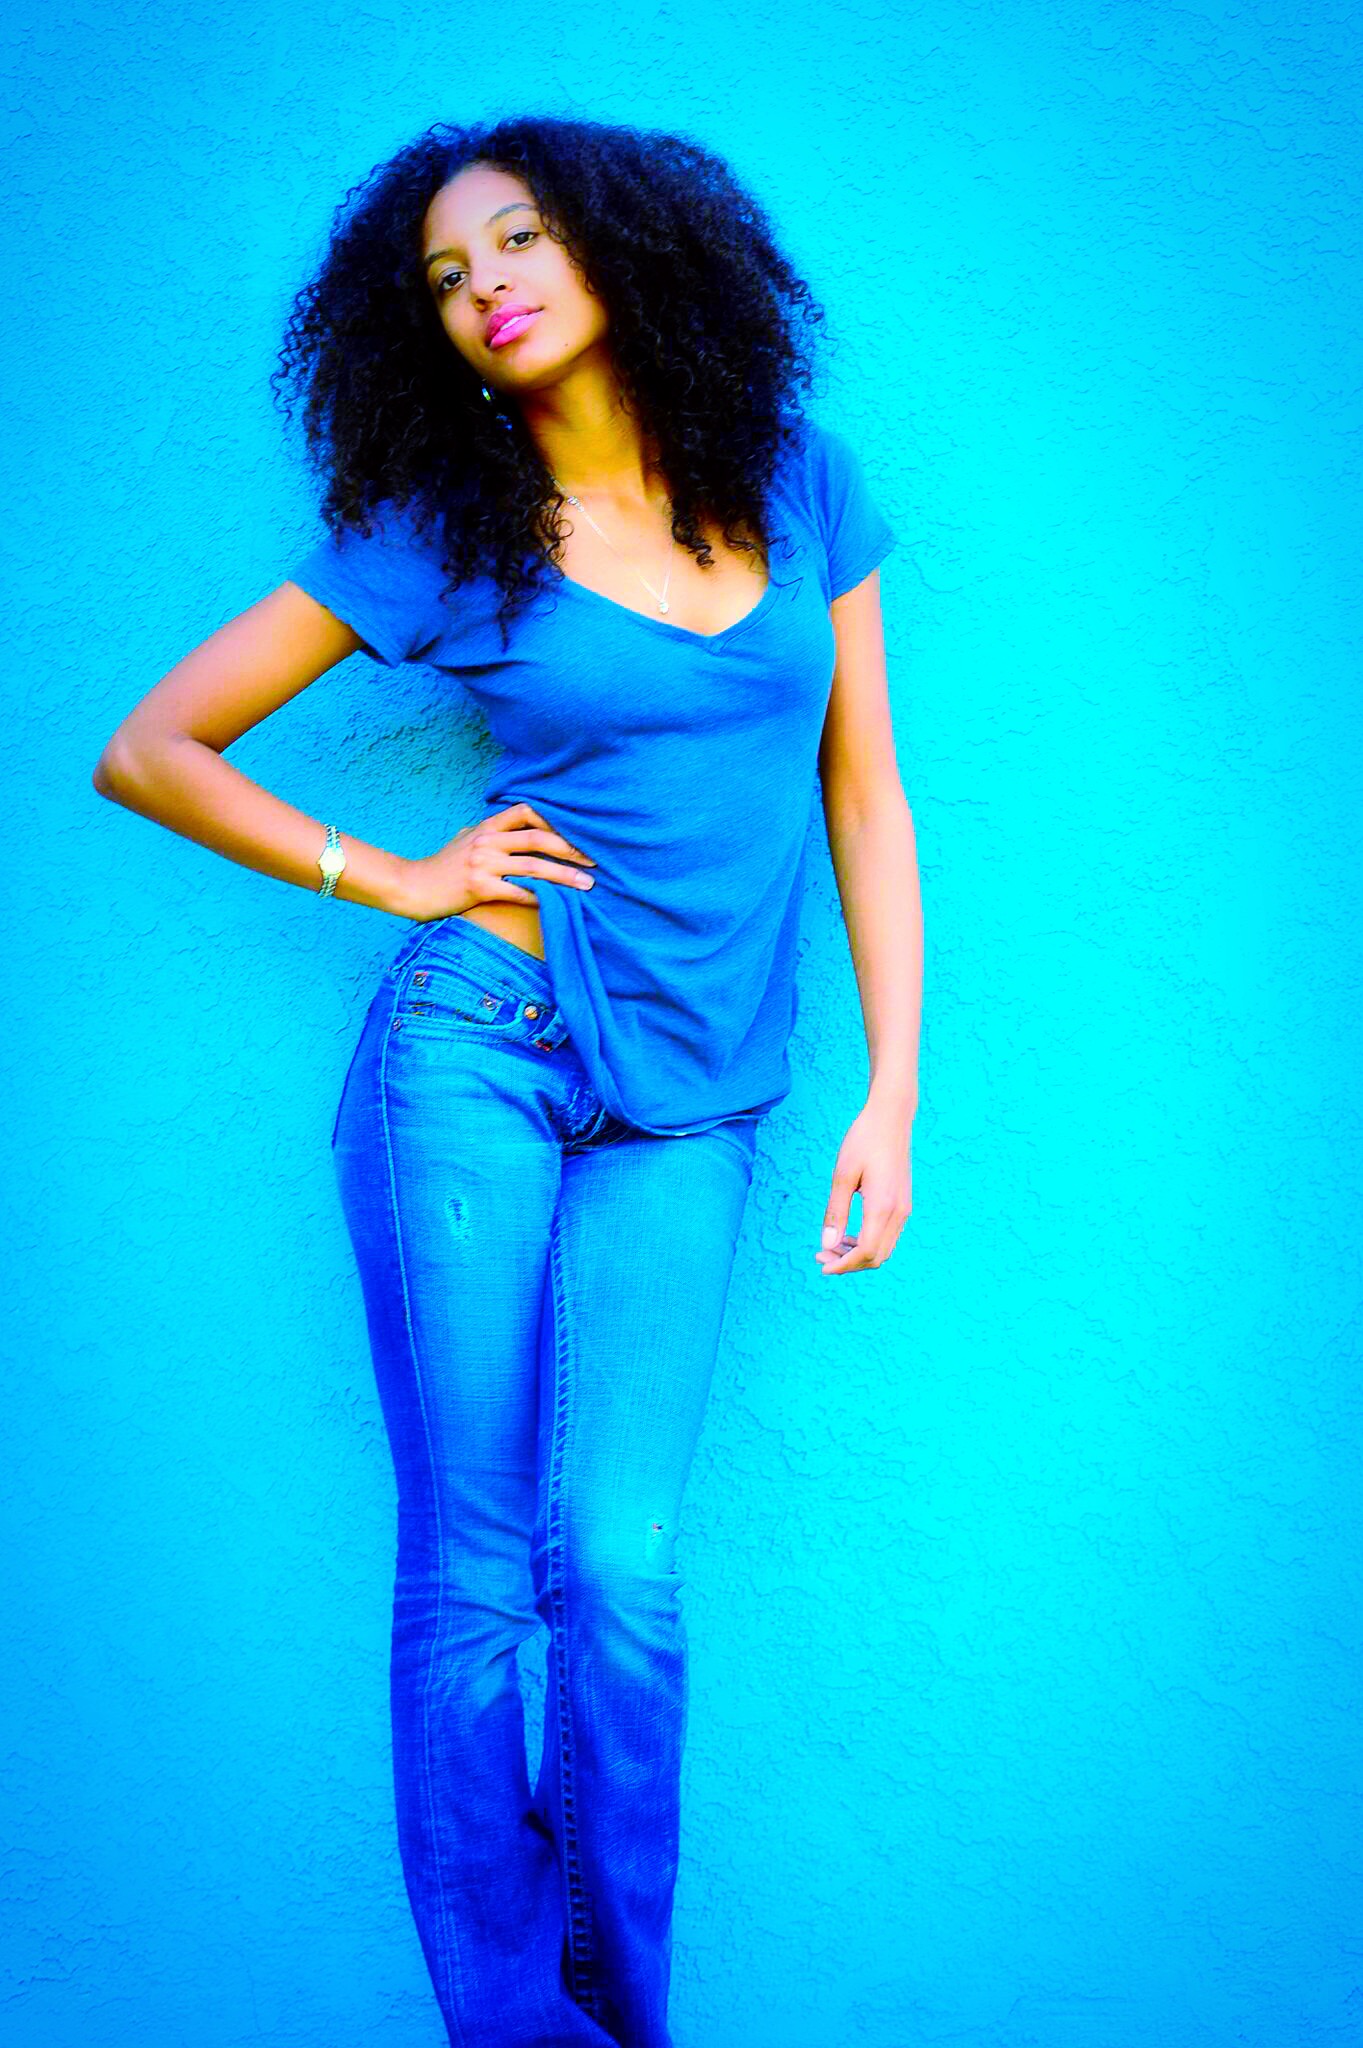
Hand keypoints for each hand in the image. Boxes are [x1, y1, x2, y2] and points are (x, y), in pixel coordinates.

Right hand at [402, 802, 596, 920]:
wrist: (412, 887)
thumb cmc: (441, 867)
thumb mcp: (464, 839)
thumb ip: (489, 832)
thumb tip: (511, 829)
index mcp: (487, 827)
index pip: (526, 812)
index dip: (554, 821)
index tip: (577, 833)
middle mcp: (487, 841)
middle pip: (538, 839)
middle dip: (570, 849)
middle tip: (594, 860)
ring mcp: (483, 864)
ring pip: (534, 867)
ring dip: (565, 876)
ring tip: (588, 884)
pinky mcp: (479, 888)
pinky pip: (519, 892)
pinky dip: (541, 897)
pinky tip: (559, 904)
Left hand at [816, 1098, 913, 1274]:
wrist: (891, 1118)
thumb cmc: (863, 1141)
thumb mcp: (842, 1175)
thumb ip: (836, 1212)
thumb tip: (827, 1245)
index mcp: (883, 1206)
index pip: (866, 1252)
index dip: (843, 1264)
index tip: (822, 1265)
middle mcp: (899, 1212)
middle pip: (876, 1257)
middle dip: (848, 1263)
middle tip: (821, 1255)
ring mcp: (904, 1209)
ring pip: (883, 1249)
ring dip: (858, 1255)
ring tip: (832, 1246)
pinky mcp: (903, 1203)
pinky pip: (887, 1236)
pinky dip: (868, 1243)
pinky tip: (848, 1235)